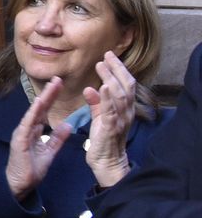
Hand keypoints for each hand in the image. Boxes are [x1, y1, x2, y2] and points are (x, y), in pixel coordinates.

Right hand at [6, 76, 71, 199]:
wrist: (20, 184)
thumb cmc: (31, 169)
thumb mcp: (50, 152)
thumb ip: (57, 138)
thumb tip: (67, 125)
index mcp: (34, 131)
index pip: (45, 111)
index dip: (52, 98)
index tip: (60, 85)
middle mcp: (27, 129)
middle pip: (40, 108)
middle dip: (49, 93)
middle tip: (57, 78)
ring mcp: (22, 133)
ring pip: (34, 112)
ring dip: (42, 99)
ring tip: (51, 86)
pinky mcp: (20, 140)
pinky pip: (27, 124)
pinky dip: (33, 112)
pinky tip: (38, 103)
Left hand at [84, 51, 137, 187]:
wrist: (107, 162)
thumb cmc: (103, 139)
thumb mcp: (101, 118)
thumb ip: (97, 103)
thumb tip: (91, 88)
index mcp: (124, 108)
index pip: (125, 84)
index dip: (118, 69)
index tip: (109, 56)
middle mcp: (126, 112)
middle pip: (125, 86)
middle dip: (116, 69)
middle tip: (106, 56)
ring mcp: (120, 120)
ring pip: (120, 95)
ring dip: (111, 79)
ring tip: (101, 66)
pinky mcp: (110, 128)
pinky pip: (111, 111)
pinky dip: (107, 98)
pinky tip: (102, 87)